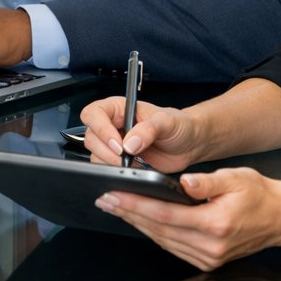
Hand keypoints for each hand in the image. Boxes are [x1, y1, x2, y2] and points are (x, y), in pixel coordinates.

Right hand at [80, 95, 201, 172]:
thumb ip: (148, 129)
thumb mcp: (167, 122)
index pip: (94, 113)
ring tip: (134, 163)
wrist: (189, 144)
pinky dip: (116, 172)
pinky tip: (134, 169)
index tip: (118, 144)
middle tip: (126, 157)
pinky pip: (105, 167)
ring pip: (95, 154)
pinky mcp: (118, 161)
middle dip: (106, 150)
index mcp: (118, 108)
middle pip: (91, 137)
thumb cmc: (178, 125)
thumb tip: (130, 143)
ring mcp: (114, 144)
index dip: (100, 129)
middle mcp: (112, 125)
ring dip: (110, 162)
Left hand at [94, 168, 280, 270]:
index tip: (112, 195)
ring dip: (136, 224)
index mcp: (215, 224)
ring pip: (162, 240)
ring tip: (115, 207)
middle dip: (128, 213)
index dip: (134, 204)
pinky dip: (154, 233)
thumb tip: (182, 181)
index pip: (163, 214)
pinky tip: (139, 220)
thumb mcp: (237, 178)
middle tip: (104, 199)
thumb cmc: (261, 195)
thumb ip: (207, 181)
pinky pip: (172, 247)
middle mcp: (210, 246)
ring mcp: (209, 258)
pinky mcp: (208, 261)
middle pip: (158, 229)